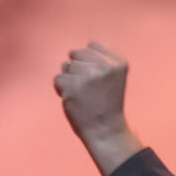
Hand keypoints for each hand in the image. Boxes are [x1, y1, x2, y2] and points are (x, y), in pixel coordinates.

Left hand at [55, 42, 142, 175]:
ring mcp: (88, 76)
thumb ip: (100, 59)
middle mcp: (104, 66)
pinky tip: (74, 99)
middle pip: (76, 54)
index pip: (92, 46)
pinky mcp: (73, 86)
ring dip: (69, 80)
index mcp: (118, 62)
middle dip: (77, 68)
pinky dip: (61, 90)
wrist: (105, 129)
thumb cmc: (106, 102)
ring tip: (82, 94)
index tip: (97, 78)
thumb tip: (73, 51)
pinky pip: (58, 79)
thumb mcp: (112, 75)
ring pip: (65, 66)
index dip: (89, 61)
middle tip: (88, 88)